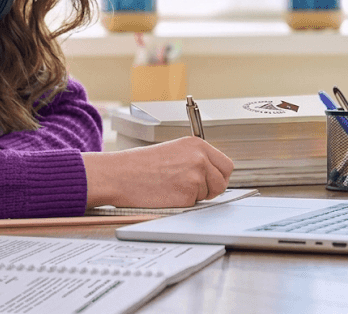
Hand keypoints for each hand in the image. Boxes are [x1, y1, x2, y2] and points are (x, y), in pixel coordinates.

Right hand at [82, 137, 233, 208]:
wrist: (121, 174)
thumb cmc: (141, 165)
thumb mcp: (174, 151)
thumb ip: (196, 159)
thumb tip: (213, 174)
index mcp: (197, 144)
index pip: (226, 164)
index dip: (219, 176)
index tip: (212, 181)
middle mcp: (200, 158)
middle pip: (222, 181)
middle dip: (212, 189)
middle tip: (193, 190)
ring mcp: (196, 176)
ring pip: (209, 194)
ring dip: (196, 196)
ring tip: (172, 187)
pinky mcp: (188, 194)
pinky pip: (195, 204)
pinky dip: (184, 203)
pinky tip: (168, 194)